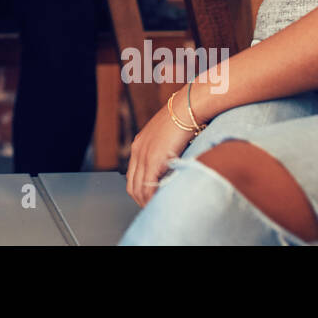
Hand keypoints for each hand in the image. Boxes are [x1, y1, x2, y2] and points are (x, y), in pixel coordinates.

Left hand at [126, 88, 198, 206]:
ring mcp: (144, 155)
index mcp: (139, 145)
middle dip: (141, 200)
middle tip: (154, 210)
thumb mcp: (168, 137)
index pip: (133, 175)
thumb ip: (165, 152)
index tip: (150, 200)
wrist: (186, 107)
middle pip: (132, 185)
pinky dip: (152, 198)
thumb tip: (173, 166)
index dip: (140, 190)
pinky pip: (148, 186)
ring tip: (158, 210)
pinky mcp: (153, 159)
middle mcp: (137, 151)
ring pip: (138, 188)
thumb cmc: (182, 120)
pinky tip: (161, 204)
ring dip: (146, 202)